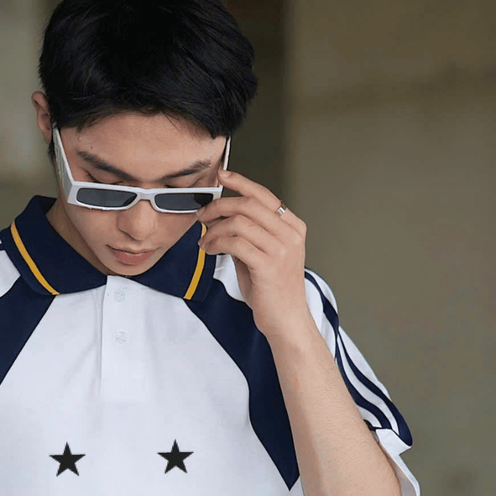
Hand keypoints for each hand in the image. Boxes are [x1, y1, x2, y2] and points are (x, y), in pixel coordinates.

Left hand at [197, 168, 314, 344]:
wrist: (286, 320)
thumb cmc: (272, 289)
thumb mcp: (262, 253)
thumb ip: (247, 233)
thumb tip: (219, 214)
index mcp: (293, 227)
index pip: (264, 195)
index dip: (240, 182)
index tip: (221, 175)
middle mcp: (291, 234)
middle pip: (248, 205)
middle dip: (218, 207)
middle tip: (202, 216)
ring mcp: (282, 250)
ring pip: (238, 223)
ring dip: (214, 230)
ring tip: (204, 242)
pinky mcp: (269, 266)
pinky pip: (234, 244)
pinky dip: (216, 243)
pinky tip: (209, 250)